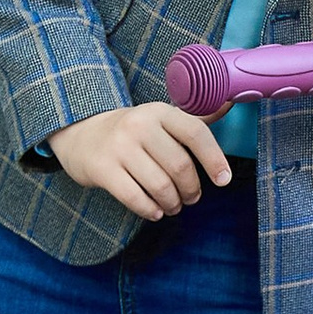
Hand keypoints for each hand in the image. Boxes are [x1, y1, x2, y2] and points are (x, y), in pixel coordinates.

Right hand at [48, 100, 229, 219]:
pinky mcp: (102, 169)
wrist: (81, 133)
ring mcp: (118, 148)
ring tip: (175, 205)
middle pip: (179, 165)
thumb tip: (231, 102)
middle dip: (192, 188)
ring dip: (173, 203)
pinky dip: (150, 210)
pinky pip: (135, 198)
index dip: (214, 159)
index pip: (195, 134)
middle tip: (192, 197)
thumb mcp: (161, 118)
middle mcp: (139, 126)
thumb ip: (195, 118)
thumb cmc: (133, 130)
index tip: (224, 180)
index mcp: (159, 112)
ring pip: (160, 185)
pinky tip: (155, 211)